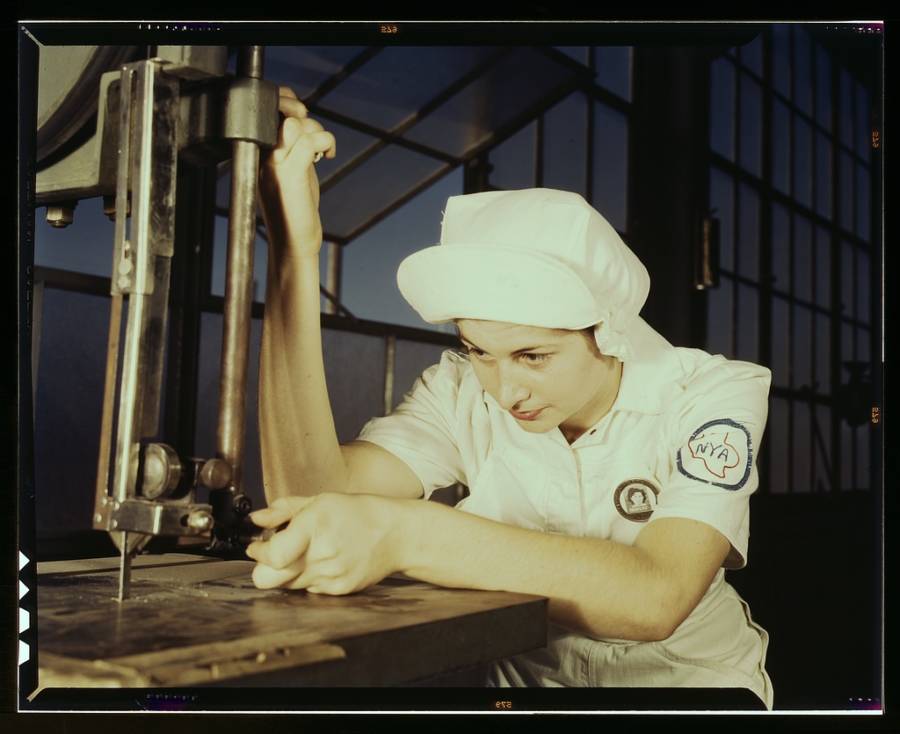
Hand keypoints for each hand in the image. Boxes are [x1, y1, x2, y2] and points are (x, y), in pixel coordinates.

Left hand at [245, 493, 402, 594]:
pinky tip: (325, 562)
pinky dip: (310, 578)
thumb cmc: (358, 512)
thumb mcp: (320, 500)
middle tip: (275, 555)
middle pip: (270, 579)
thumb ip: (284, 509)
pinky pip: (310, 590)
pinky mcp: (341, 589)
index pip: (272, 555)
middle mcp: (323, 553)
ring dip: (289, 572)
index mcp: (315, 524)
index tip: (257, 546)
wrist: (396, 533)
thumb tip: (256, 519)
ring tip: (306, 554)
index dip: (258, 552)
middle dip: (265, 568)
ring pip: (287, 586)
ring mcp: (332, 575)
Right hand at [259, 87, 336, 258]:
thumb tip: (301, 118)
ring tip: (321, 150)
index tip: (302, 115)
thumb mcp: (288, 169)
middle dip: (302, 112)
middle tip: (314, 133)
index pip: (265, 107)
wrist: (292, 242)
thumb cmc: (293, 207)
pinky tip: (327, 157)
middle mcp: (261, 155)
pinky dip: (325, 142)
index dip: (286, 100)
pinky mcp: (290, 175)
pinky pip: (308, 142)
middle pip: (280, 111)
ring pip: (296, 125)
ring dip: (317, 131)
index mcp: (256, 151)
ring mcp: (274, 164)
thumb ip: (290, 144)